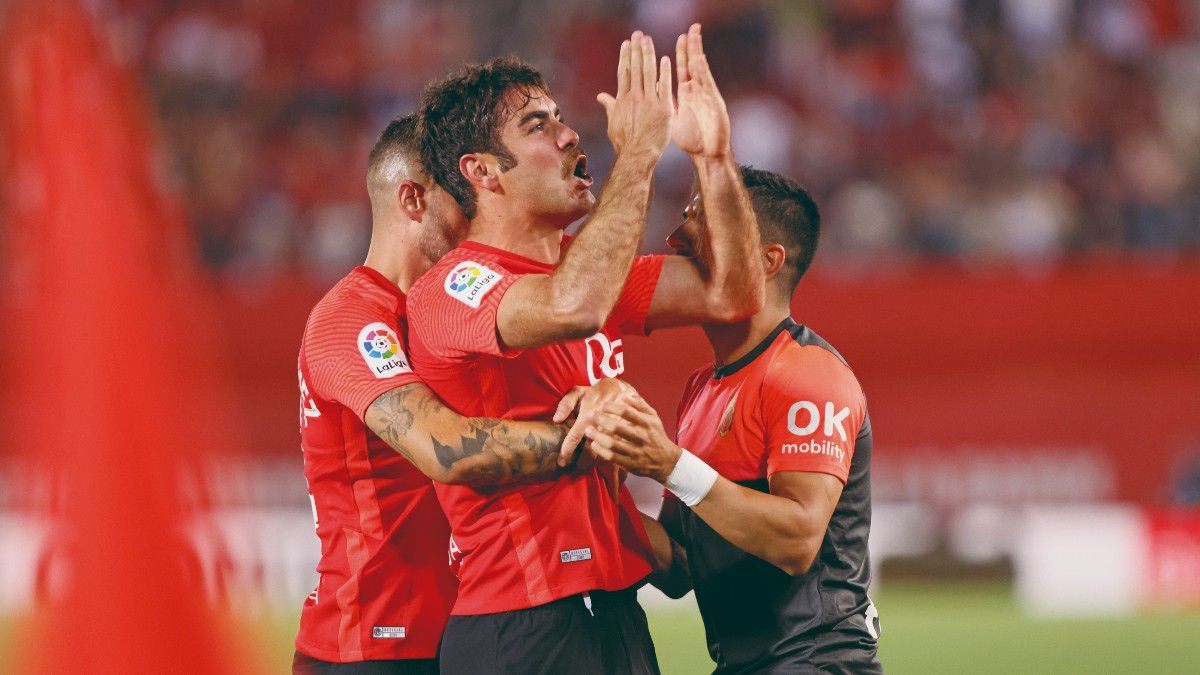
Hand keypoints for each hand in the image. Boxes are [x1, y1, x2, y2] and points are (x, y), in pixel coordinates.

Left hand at [553, 377, 633, 465]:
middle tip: (578, 467)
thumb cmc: (594, 393)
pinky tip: (609, 468)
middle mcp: (600, 424)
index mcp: (587, 415)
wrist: (620, 388)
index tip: (562, 463)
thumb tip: (556, 420)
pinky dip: (613, 460)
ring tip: (590, 467)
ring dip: (597, 462)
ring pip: (604, 452)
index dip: (566, 452)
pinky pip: (618, 450)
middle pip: (590, 450)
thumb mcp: (577, 392)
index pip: (574, 438)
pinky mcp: (625, 434)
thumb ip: (565, 404)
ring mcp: (614, 430)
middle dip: (583, 462)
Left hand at [585, 391, 682, 483]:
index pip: (626, 412)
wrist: (666, 461)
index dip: (611, 407)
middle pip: (617, 427)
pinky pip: (613, 457)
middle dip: (601, 420)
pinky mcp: (631, 464)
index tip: (602, 405)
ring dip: (597, 436)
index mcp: (646, 423)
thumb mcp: (653, 417)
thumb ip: (640, 405)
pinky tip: (594, 444)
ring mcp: (636, 452)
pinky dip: (601, 451)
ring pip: (612, 444)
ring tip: (588, 430)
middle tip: (590, 415)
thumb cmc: (656, 436)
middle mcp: (641, 437)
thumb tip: (624, 395)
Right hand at [597, 31, 673, 157]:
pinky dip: (664, 72)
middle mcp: (634, 97)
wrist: (636, 155)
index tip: (627, 43)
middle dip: (637, 49)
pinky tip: (665, 59)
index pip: (624, 72)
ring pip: (649, 73)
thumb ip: (610, 106)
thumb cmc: (624, 142)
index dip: (626, 56)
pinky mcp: (663, 108)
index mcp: (623, 99)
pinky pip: (664, 86)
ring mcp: (649, 101)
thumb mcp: (613, 123)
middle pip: (636, 68)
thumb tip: (601, 96)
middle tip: (639, 34)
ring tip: (649, 41)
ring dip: (648, 54)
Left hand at [670, 24, 730, 159]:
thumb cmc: (692, 139)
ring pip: (701, 71)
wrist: (707, 155)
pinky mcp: (715, 104)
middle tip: (690, 29)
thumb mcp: (674, 118)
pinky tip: (699, 60)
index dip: (681, 54)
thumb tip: (653, 92)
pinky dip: (703, 72)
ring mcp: (707, 96)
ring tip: (695, 37)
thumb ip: (665, 103)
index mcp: (688, 94)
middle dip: (691, 47)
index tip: (680, 37)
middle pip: (693, 65)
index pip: (683, 69)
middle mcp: (698, 92)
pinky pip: (707, 85)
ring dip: (697, 53)